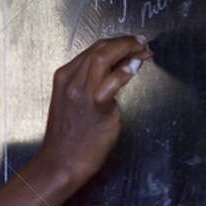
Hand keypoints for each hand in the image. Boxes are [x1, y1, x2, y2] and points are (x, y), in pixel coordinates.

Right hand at [36, 35, 151, 187]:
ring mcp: (81, 93)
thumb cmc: (69, 138)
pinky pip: (112, 83)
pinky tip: (135, 66)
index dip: (117, 42)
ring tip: (144, 52)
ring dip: (128, 50)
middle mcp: (71, 80)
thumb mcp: (74, 103)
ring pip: (104, 57)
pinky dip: (125, 72)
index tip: (133, 44)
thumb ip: (91, 84)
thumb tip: (117, 68)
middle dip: (126, 41)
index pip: (93, 49)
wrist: (60, 163)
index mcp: (64, 77)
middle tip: (142, 44)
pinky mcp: (95, 107)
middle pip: (100, 48)